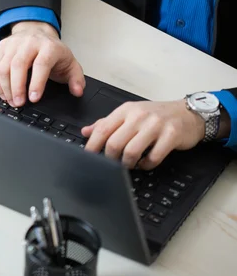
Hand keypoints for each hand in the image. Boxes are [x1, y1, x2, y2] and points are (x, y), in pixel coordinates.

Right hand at [0, 21, 84, 107]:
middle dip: (16, 87)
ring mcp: (13, 44)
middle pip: (18, 65)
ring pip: (3, 66)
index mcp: (49, 47)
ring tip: (11, 100)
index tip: (33, 98)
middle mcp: (30, 43)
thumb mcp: (70, 63)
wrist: (37, 31)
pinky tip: (3, 92)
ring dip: (5, 87)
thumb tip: (77, 91)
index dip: (36, 83)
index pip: (41, 64)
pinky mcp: (1, 47)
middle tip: (18, 103)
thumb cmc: (52, 51)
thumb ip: (76, 79)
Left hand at [81, 100, 204, 169]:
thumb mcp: (130, 114)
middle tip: (112, 163)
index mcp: (125, 110)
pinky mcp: (171, 136)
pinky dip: (146, 165)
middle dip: (110, 158)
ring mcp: (156, 125)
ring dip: (127, 163)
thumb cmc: (156, 115)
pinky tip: (145, 163)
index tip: (88, 157)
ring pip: (131, 151)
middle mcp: (139, 116)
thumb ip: (107, 123)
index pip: (102, 129)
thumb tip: (86, 132)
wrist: (188, 113)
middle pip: (114, 143)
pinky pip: (153, 157)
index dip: (92, 146)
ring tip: (129, 164)